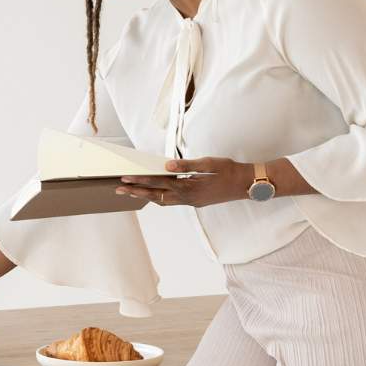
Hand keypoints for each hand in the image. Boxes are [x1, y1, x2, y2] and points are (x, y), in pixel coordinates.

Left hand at [116, 157, 251, 207]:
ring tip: (130, 192)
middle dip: (136, 191)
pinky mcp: (195, 202)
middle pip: (156, 195)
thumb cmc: (230, 171)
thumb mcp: (210, 163)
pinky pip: (172, 202)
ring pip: (163, 201)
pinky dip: (159, 197)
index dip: (141, 180)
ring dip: (146, 196)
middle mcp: (188, 197)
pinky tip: (153, 193)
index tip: (126, 177)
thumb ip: (188, 164)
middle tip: (118, 188)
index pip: (160, 182)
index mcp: (190, 186)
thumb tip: (167, 165)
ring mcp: (191, 202)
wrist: (247, 185)